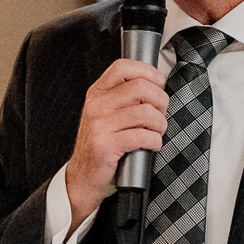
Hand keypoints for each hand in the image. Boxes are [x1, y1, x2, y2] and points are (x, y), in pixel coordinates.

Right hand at [64, 58, 167, 232]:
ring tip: (156, 131)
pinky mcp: (106, 145)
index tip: (159, 82)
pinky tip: (151, 145)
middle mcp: (96, 106)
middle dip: (160, 100)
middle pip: (140, 87)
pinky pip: (143, 136)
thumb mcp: (106, 114)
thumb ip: (124, 98)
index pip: (123, 67)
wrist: (83, 176)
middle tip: (160, 113)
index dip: (147, 71)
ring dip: (160, 124)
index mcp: (97, 94)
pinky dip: (155, 142)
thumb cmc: (102, 145)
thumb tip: (156, 86)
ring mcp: (99, 125)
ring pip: (146, 112)